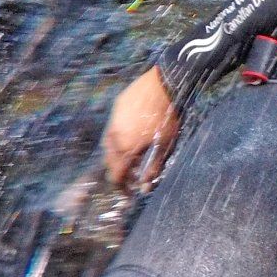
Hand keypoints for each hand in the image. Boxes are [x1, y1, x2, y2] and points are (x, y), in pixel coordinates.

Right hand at [101, 66, 180, 190]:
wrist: (163, 84)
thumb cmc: (167, 116)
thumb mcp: (164, 144)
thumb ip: (153, 167)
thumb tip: (144, 187)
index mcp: (124, 148)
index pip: (116, 175)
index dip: (121, 186)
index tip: (128, 192)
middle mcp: (113, 136)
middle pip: (110, 160)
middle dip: (119, 170)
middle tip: (133, 172)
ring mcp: (113, 120)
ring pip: (109, 143)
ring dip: (117, 153)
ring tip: (132, 153)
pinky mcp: (117, 106)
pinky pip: (113, 126)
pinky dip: (119, 135)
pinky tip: (132, 132)